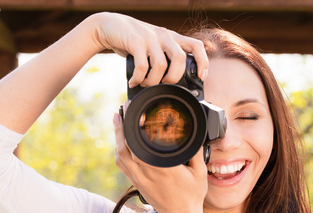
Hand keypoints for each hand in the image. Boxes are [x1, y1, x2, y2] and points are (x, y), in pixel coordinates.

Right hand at [89, 12, 208, 87]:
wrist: (109, 26)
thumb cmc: (133, 41)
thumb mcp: (154, 46)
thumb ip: (164, 57)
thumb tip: (173, 82)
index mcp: (172, 38)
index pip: (196, 46)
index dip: (202, 62)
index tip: (201, 77)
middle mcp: (164, 36)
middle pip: (180, 59)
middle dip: (173, 78)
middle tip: (163, 84)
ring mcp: (150, 38)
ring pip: (161, 66)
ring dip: (152, 81)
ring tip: (144, 84)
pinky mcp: (136, 41)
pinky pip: (142, 67)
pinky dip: (138, 79)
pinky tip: (134, 82)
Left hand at [113, 112, 207, 212]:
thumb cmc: (191, 196)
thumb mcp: (200, 172)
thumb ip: (195, 152)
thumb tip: (193, 135)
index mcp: (163, 168)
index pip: (143, 144)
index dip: (133, 127)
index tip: (133, 112)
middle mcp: (147, 173)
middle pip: (126, 147)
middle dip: (121, 126)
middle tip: (122, 109)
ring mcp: (139, 179)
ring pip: (120, 155)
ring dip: (116, 136)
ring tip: (117, 120)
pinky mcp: (136, 183)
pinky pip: (121, 165)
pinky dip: (118, 151)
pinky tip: (119, 141)